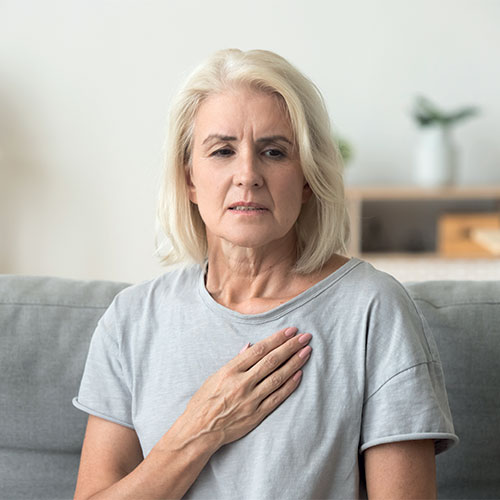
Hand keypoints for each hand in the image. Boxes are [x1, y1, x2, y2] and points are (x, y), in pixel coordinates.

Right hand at [175, 327, 311, 451]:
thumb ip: (235, 362)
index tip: (290, 331)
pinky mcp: (257, 415)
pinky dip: (289, 385)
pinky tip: (299, 374)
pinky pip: (277, 397)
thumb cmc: (204, 401)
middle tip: (305, 337)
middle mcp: (242, 383)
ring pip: (278, 377)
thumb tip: (249, 346)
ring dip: (294, 363)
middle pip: (272, 361)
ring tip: (306, 351)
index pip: (259, 350)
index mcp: (230, 371)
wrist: (200, 430)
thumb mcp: (215, 376)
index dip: (277, 339)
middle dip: (290, 347)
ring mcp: (251, 399)